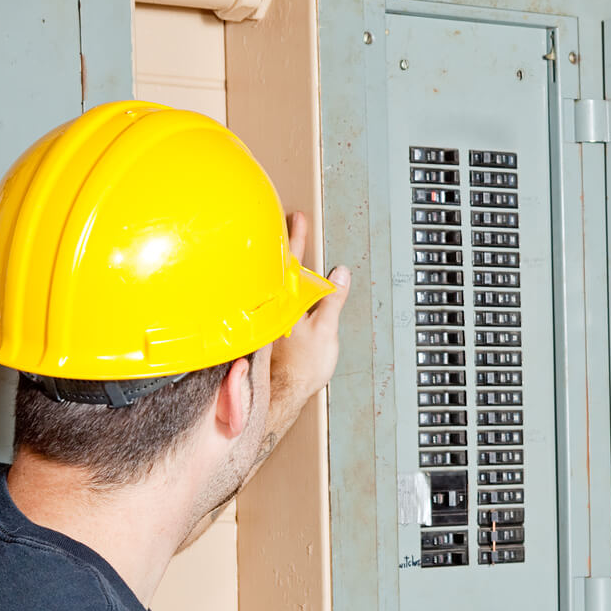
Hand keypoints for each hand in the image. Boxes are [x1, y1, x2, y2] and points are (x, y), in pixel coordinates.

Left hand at [270, 210, 349, 408]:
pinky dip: (278, 287)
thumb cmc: (303, 366)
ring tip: (285, 249)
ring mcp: (271, 318)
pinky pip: (273, 300)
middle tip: (289, 225)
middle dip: (286, 245)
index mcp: (289, 301)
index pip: (294, 262)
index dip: (296, 239)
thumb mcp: (326, 330)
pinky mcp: (270, 330)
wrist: (285, 392)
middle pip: (281, 269)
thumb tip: (341, 274)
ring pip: (275, 284)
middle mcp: (276, 306)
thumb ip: (333, 299)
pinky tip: (280, 286)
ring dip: (281, 266)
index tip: (297, 219)